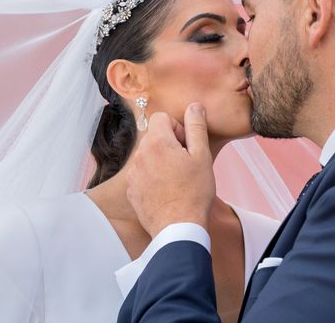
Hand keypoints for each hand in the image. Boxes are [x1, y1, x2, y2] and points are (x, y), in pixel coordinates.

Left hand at [126, 103, 214, 237]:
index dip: (178, 128)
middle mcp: (140, 155)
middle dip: (171, 144)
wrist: (178, 228)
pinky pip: (143, 174)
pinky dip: (154, 178)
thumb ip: (197, 126)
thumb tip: (194, 106)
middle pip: (155, 136)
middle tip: (187, 164)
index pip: (162, 117)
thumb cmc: (194, 192)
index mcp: (156, 143)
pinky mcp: (132, 191)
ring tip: (179, 180)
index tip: (188, 146)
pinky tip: (169, 191)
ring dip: (163, 161)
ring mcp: (133, 174)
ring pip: (149, 156)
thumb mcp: (202, 155)